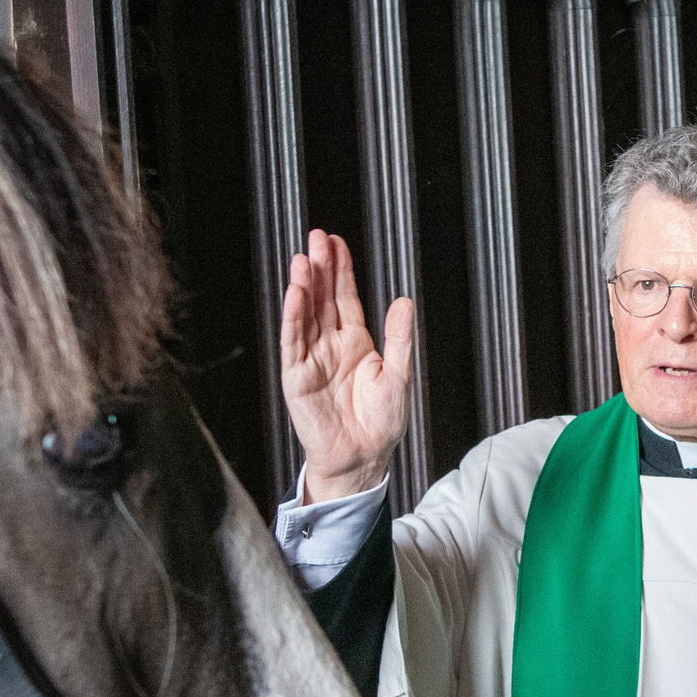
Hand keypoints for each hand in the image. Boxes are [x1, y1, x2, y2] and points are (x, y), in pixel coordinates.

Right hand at [280, 229, 413, 502]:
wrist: (363, 458)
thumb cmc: (381, 423)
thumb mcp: (399, 376)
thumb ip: (399, 339)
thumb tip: (404, 301)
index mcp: (354, 342)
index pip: (344, 297)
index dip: (340, 270)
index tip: (336, 242)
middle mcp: (330, 346)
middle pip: (321, 298)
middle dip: (318, 268)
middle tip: (317, 238)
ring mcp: (312, 359)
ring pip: (305, 315)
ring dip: (302, 287)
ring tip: (303, 259)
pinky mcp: (297, 377)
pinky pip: (293, 342)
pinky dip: (293, 318)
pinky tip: (294, 294)